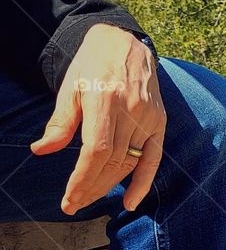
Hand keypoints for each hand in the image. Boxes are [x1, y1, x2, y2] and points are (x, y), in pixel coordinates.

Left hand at [31, 24, 166, 214]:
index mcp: (105, 101)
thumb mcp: (70, 89)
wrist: (125, 44)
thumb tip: (41, 151)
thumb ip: (60, 122)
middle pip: (112, 162)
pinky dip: (143, 182)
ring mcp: (149, 117)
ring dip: (108, 186)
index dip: (82, 179)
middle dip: (91, 188)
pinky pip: (153, 158)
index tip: (69, 199)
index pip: (95, 152)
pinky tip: (131, 201)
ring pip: (129, 163)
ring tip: (89, 199)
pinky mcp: (160, 122)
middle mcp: (131, 111)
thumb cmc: (92, 66)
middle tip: (73, 205)